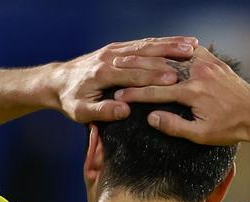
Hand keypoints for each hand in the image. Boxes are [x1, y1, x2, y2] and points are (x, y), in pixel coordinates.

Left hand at [52, 37, 198, 123]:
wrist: (57, 81)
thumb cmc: (70, 100)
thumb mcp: (80, 112)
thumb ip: (102, 111)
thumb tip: (124, 109)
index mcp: (103, 73)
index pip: (134, 74)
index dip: (155, 76)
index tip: (175, 80)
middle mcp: (110, 57)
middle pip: (144, 54)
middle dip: (169, 55)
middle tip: (192, 58)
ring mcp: (114, 49)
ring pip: (146, 44)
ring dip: (169, 44)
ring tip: (191, 46)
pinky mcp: (117, 48)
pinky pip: (142, 43)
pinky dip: (162, 42)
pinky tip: (178, 43)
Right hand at [113, 46, 249, 144]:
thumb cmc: (230, 128)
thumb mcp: (201, 134)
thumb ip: (174, 126)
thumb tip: (151, 118)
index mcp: (192, 92)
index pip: (155, 92)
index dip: (135, 95)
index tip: (119, 96)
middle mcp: (198, 73)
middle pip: (160, 68)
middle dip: (139, 70)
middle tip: (120, 69)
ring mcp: (207, 64)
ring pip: (175, 56)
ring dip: (155, 57)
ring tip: (136, 58)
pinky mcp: (215, 62)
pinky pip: (191, 52)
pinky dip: (176, 51)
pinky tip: (165, 52)